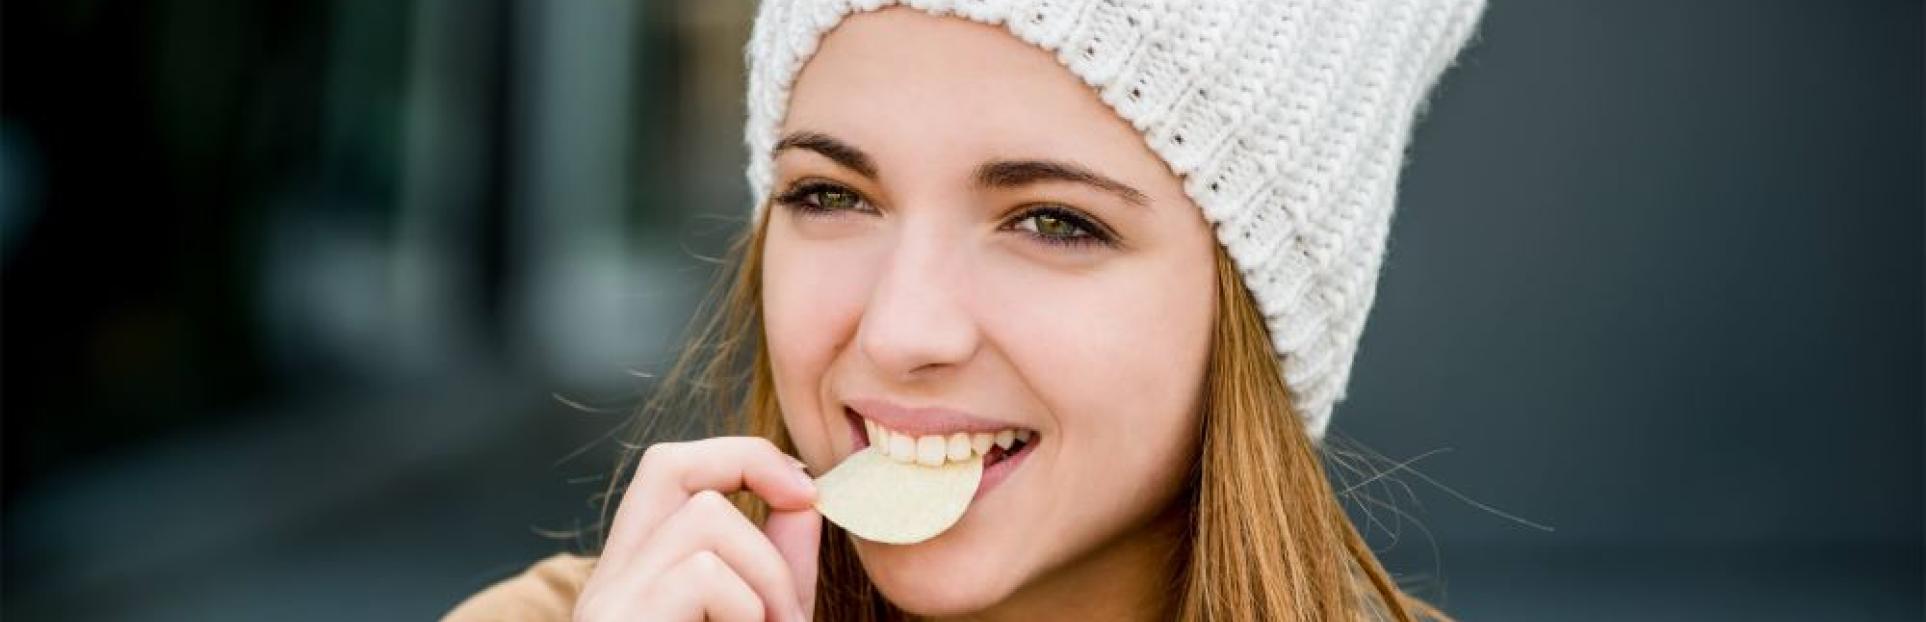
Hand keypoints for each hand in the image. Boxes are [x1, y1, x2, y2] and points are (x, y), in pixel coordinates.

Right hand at [574, 437, 821, 621]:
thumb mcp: (767, 613)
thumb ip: (781, 560)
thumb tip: (803, 495)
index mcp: (637, 576)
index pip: (669, 469)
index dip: (743, 456)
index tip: (805, 490)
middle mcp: (609, 584)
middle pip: (666, 463)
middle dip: (749, 465)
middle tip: (807, 503)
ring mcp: (607, 604)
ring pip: (705, 518)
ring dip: (770, 573)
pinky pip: (704, 573)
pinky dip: (749, 608)